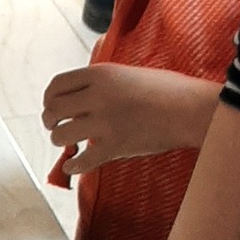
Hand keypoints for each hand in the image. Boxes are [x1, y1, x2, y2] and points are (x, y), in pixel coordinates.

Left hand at [43, 64, 217, 178]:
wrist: (190, 109)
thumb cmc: (167, 89)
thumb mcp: (128, 73)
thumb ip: (101, 82)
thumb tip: (79, 97)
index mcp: (99, 74)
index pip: (56, 85)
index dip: (49, 98)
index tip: (52, 107)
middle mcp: (97, 97)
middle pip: (53, 110)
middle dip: (50, 121)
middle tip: (56, 127)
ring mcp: (104, 123)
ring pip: (61, 136)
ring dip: (61, 141)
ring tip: (70, 143)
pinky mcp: (114, 147)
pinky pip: (80, 162)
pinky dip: (72, 167)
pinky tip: (73, 166)